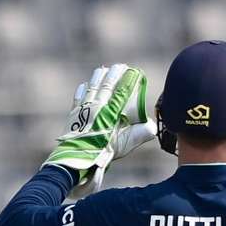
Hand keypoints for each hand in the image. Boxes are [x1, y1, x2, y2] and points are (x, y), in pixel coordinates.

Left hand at [43, 64, 155, 197]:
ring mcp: (84, 110)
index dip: (128, 80)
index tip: (134, 71)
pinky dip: (82, 90)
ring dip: (98, 77)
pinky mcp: (74, 115)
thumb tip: (152, 126)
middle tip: (120, 66)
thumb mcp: (125, 145)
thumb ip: (140, 134)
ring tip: (102, 69)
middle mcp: (97, 107)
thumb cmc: (103, 153)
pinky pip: (78, 98)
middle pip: (106, 85)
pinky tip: (84, 85)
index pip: (121, 91)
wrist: (77, 159)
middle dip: (114, 74)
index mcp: (110, 113)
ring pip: (92, 88)